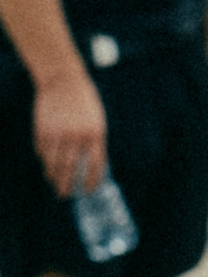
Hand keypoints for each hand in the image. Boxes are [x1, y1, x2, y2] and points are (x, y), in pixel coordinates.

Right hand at [33, 70, 106, 197]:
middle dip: (66, 186)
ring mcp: (58, 134)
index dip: (91, 181)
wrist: (64, 81)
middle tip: (64, 195)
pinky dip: (44, 159)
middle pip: (70, 169)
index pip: (95, 165)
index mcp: (96, 133)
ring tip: (54, 181)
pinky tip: (46, 162)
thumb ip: (94, 142)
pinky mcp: (42, 131)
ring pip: (52, 163)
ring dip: (52, 175)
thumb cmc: (85, 102)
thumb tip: (91, 167)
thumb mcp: (97, 120)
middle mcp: (77, 136)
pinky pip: (42, 152)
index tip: (87, 191)